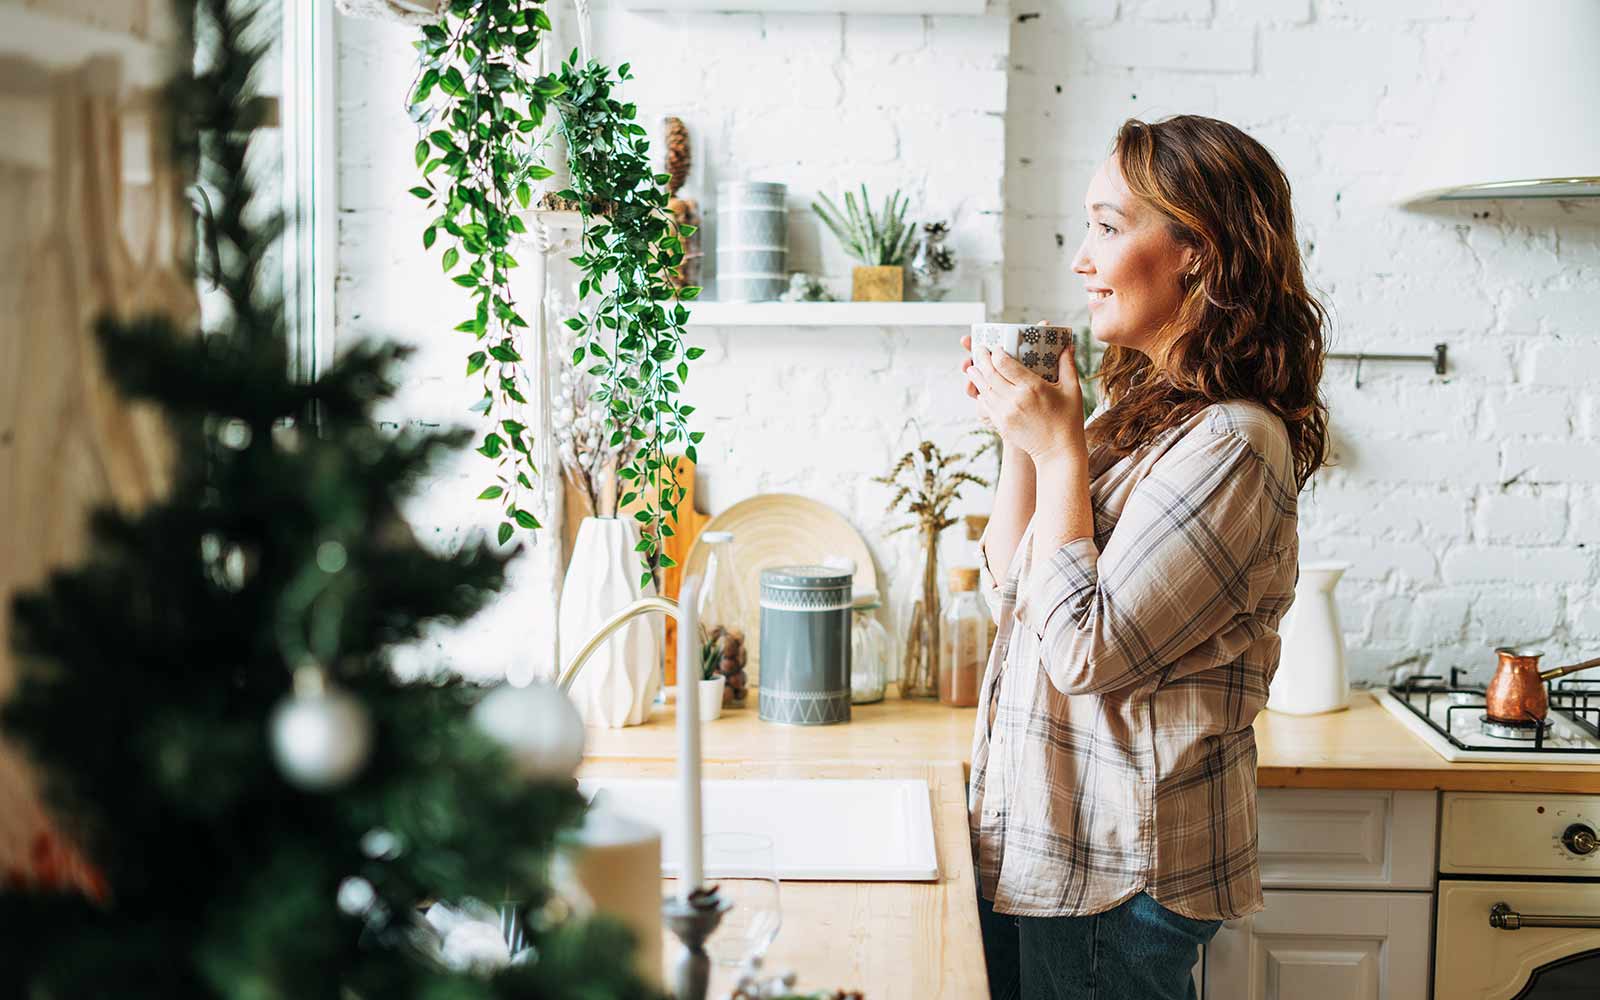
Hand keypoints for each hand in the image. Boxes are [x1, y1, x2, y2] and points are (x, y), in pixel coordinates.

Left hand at [965, 337, 1086, 462]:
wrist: (1058, 451)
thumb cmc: (1068, 419)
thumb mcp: (1072, 390)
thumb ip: (1067, 365)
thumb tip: (1068, 345)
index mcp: (1032, 387)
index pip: (1004, 363)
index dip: (996, 353)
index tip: (996, 347)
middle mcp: (1015, 399)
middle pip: (990, 373)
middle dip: (981, 359)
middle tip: (979, 350)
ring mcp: (1006, 413)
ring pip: (984, 389)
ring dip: (976, 376)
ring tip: (972, 367)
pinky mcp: (1001, 424)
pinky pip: (986, 405)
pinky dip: (981, 394)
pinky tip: (981, 388)